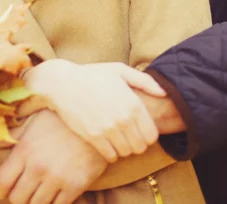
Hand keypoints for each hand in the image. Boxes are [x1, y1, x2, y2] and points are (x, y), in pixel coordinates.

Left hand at [0, 110, 106, 203]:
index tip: (5, 186)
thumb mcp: (34, 119)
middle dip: (17, 196)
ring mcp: (57, 178)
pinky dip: (54, 202)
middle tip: (24, 188)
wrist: (96, 121)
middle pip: (17, 200)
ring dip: (36, 200)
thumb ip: (12, 133)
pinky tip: (56, 191)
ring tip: (40, 189)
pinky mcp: (75, 186)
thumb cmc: (61, 119)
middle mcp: (38, 167)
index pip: (1, 183)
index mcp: (25, 149)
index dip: (0, 188)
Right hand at [19, 60, 165, 161]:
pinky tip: (106, 142)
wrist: (62, 83)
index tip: (139, 130)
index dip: (148, 135)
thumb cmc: (92, 75)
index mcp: (133, 103)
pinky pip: (111, 156)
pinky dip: (110, 153)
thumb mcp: (119, 71)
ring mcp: (108, 129)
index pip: (152, 135)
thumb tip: (164, 92)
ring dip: (123, 149)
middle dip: (136, 144)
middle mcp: (123, 118)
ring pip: (126, 153)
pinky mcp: (94, 137)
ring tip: (116, 138)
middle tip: (128, 136)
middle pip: (141, 147)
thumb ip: (144, 81)